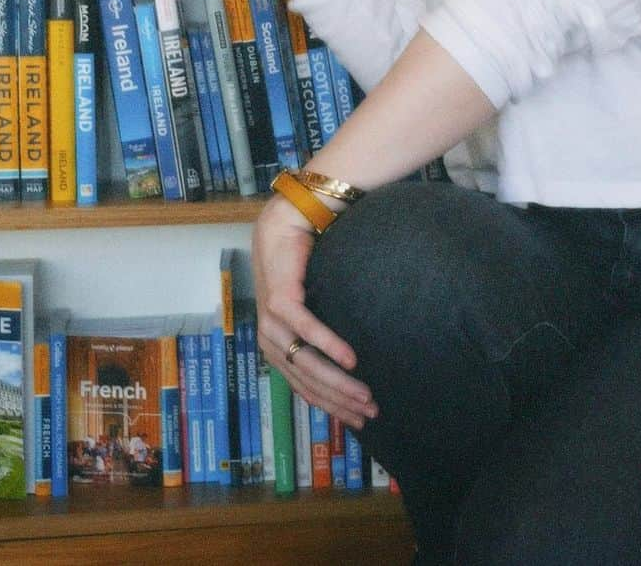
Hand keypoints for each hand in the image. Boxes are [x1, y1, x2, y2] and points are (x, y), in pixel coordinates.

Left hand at [252, 193, 378, 429]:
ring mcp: (272, 319)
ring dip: (337, 381)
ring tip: (365, 393)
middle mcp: (271, 337)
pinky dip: (329, 345)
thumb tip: (355, 362)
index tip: (361, 420)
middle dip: (339, 401)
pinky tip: (350, 359)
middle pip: (306, 381)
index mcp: (278, 344)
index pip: (305, 387)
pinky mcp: (279, 299)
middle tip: (370, 411)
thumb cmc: (306, 262)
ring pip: (305, 362)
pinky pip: (306, 328)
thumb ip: (325, 332)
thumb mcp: (316, 304)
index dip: (332, 407)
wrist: (287, 220)